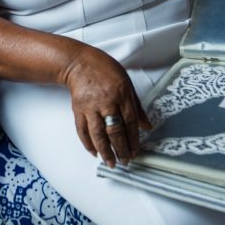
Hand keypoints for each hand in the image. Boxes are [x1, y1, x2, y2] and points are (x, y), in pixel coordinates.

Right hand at [62, 46, 151, 167]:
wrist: (79, 62)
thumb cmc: (104, 70)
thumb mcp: (127, 83)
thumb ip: (137, 106)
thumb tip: (147, 125)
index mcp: (121, 94)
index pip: (130, 122)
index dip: (134, 139)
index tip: (136, 151)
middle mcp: (106, 101)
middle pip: (115, 131)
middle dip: (121, 149)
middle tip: (125, 161)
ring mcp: (90, 106)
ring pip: (98, 134)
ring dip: (105, 151)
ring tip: (110, 162)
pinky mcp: (78, 109)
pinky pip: (82, 130)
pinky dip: (88, 143)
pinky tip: (94, 152)